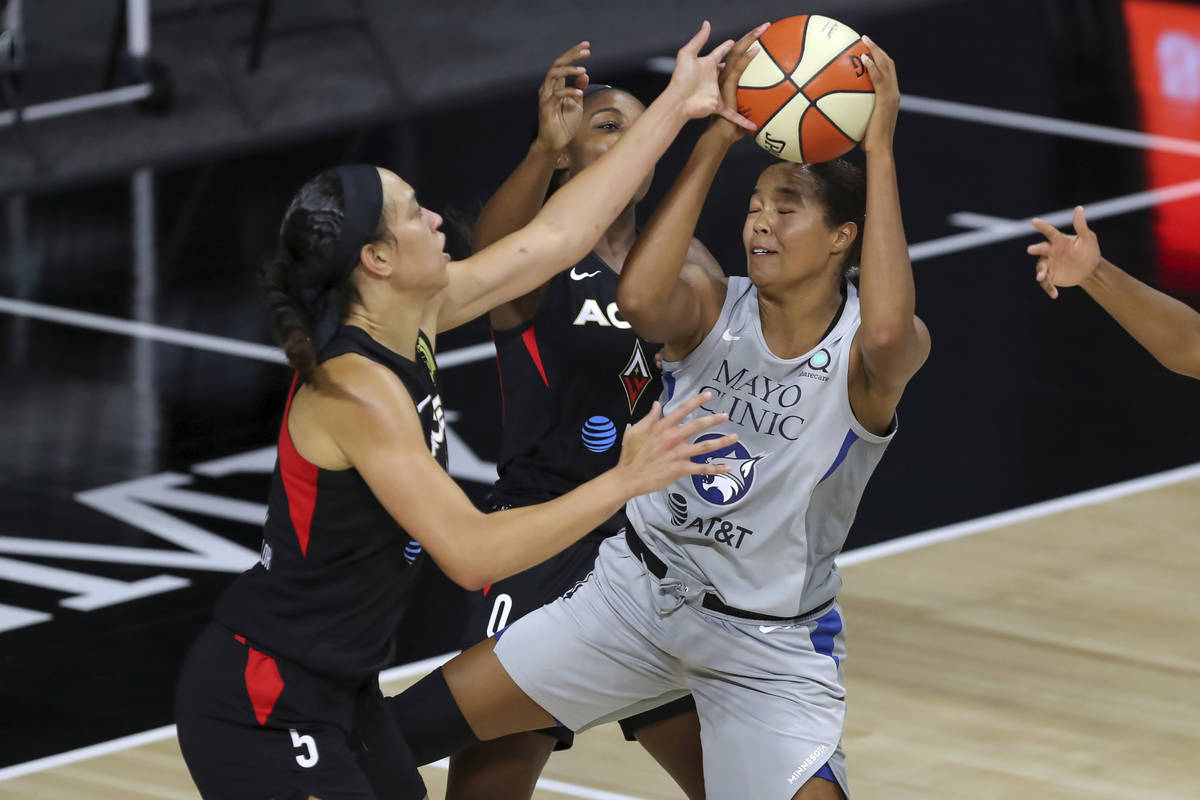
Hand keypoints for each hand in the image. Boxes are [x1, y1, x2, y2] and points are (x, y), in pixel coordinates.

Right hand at [536, 42, 589, 152]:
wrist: (554, 143)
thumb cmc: (564, 124)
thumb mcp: (576, 104)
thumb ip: (579, 88)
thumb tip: (584, 74)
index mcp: (555, 85)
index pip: (563, 64)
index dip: (573, 53)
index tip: (587, 46)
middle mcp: (548, 87)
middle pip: (557, 64)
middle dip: (572, 55)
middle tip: (586, 51)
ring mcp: (546, 97)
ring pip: (553, 74)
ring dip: (569, 70)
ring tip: (583, 70)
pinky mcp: (546, 108)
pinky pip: (556, 95)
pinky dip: (569, 92)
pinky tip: (579, 94)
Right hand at [617, 392, 735, 496]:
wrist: (629, 477)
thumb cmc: (630, 454)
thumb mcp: (634, 431)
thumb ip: (648, 417)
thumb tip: (657, 404)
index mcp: (661, 427)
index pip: (682, 410)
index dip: (696, 401)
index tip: (708, 395)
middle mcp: (672, 438)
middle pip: (697, 426)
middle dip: (714, 419)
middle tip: (726, 415)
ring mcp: (678, 454)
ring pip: (704, 446)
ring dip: (721, 442)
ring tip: (734, 438)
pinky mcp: (680, 469)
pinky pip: (701, 469)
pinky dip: (715, 468)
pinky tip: (728, 467)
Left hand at [665, 21, 755, 130]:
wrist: (678, 101)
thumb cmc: (681, 78)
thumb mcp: (687, 54)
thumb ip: (698, 39)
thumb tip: (707, 24)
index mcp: (708, 65)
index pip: (720, 53)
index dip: (727, 46)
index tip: (735, 42)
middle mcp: (714, 78)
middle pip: (730, 69)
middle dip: (740, 63)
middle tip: (754, 56)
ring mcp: (716, 92)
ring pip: (733, 89)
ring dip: (744, 89)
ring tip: (758, 84)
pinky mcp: (717, 105)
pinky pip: (732, 114)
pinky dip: (742, 121)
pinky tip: (752, 127)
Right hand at [709, 22, 768, 141]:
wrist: (722, 136)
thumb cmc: (734, 128)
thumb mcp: (749, 113)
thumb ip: (757, 105)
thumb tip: (772, 107)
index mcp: (729, 78)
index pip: (739, 55)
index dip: (749, 43)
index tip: (762, 36)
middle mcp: (726, 75)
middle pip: (738, 48)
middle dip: (752, 34)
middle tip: (765, 25)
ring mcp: (725, 79)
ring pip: (737, 52)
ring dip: (751, 38)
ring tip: (763, 27)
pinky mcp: (727, 85)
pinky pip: (738, 67)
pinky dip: (747, 57)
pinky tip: (757, 49)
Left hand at [859, 35, 898, 154]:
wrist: (879, 150)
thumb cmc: (868, 143)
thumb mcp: (861, 125)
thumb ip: (854, 115)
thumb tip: (837, 114)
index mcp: (890, 97)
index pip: (887, 72)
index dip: (879, 58)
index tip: (868, 49)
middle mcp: (894, 93)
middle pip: (889, 63)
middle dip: (877, 48)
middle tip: (865, 39)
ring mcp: (891, 95)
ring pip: (886, 66)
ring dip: (875, 51)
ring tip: (864, 41)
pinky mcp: (886, 100)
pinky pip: (879, 79)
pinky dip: (872, 66)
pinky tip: (863, 59)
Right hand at [1027, 206, 1102, 298]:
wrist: (1090, 270)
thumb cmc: (1089, 251)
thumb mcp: (1088, 238)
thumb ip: (1081, 226)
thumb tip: (1079, 208)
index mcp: (1059, 241)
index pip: (1049, 232)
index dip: (1042, 226)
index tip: (1034, 221)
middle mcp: (1052, 252)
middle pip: (1041, 249)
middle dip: (1036, 249)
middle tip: (1030, 250)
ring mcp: (1050, 264)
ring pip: (1041, 267)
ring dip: (1040, 272)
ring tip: (1041, 278)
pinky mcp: (1051, 276)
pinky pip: (1046, 282)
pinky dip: (1048, 288)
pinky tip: (1055, 295)